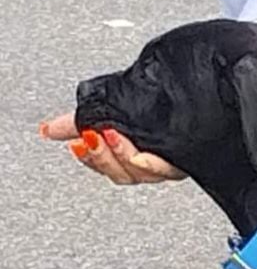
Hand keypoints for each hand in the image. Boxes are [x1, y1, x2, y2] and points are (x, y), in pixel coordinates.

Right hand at [39, 112, 184, 184]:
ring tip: (112, 134)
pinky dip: (149, 161)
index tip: (77, 144)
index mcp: (130, 155)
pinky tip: (139, 149)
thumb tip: (50, 129)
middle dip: (102, 156)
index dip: (90, 159)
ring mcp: (167, 164)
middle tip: (92, 137)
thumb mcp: (112, 108)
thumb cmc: (157, 102)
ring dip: (121, 154)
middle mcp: (149, 164)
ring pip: (138, 174)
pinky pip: (164, 170)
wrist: (193, 93)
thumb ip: (80, 121)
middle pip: (120, 175)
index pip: (104, 167)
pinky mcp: (184, 161)